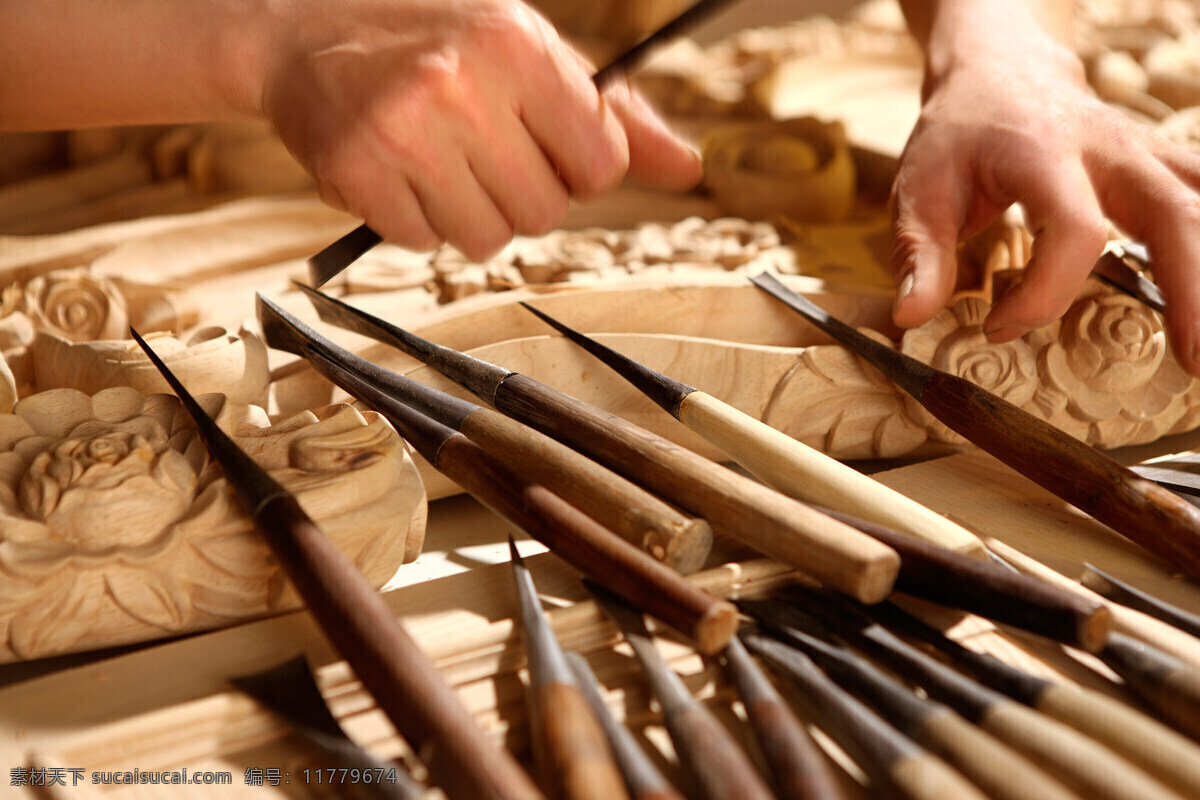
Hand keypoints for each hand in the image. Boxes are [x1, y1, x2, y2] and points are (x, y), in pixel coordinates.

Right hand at [261, 0, 700, 260]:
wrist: (301, 23)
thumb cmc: (436, 36)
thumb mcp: (530, 50)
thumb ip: (613, 114)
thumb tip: (687, 169)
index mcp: (519, 45)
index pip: (601, 164)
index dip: (577, 167)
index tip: (542, 143)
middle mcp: (462, 85)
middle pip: (545, 211)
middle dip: (521, 193)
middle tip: (480, 149)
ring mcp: (404, 131)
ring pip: (486, 238)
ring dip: (470, 214)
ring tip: (439, 159)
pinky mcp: (356, 171)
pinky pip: (423, 242)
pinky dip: (416, 220)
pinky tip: (398, 168)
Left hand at [890, 18, 1199, 373]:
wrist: (997, 74)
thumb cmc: (957, 136)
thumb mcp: (919, 189)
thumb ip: (920, 254)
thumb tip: (912, 317)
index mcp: (1045, 153)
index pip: (1075, 230)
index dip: (1045, 293)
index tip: (998, 328)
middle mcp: (1109, 148)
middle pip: (1174, 212)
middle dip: (1190, 288)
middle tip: (1191, 361)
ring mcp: (1142, 153)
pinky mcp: (1157, 165)